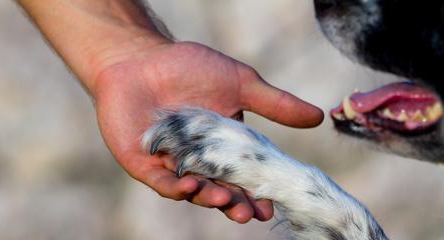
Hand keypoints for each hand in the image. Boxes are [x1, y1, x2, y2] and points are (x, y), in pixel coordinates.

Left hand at [93, 41, 323, 222]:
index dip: (256, 192)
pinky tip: (190, 187)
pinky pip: (161, 182)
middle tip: (249, 213)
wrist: (142, 58)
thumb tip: (319, 117)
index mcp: (223, 148)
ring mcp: (171, 165)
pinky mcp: (145, 163)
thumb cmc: (190, 68)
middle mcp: (199, 161)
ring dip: (209, 197)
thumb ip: (275, 104)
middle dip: (234, 203)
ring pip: (193, 190)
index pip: (243, 176)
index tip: (270, 205)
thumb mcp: (240, 84)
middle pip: (219, 189)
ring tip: (226, 201)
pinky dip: (176, 187)